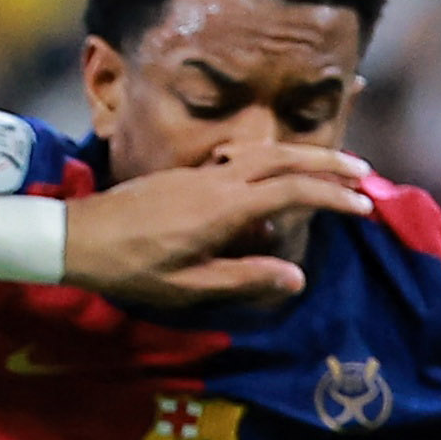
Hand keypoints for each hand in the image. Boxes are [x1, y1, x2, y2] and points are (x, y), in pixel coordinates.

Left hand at [61, 142, 375, 307]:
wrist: (77, 237)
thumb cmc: (130, 269)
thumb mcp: (187, 287)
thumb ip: (243, 278)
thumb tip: (297, 276)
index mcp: (224, 208)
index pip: (292, 192)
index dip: (332, 197)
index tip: (363, 206)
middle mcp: (217, 179)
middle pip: (284, 158)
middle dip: (328, 162)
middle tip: (363, 173)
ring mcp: (200, 172)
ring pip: (262, 152)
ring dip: (301, 156)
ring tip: (329, 169)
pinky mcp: (186, 174)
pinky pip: (240, 159)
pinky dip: (270, 162)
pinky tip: (274, 179)